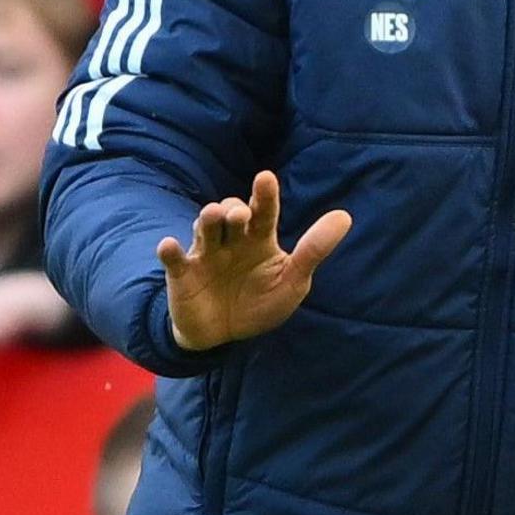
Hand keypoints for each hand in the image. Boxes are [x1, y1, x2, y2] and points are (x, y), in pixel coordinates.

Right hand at [158, 170, 352, 350]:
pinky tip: (169, 246)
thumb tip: (345, 216)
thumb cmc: (261, 302)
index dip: (264, 195)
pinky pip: (174, 259)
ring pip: (204, 229)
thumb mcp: (292, 280)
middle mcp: (231, 240)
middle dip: (234, 209)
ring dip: (207, 220)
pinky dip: (170, 252)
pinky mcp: (183, 274)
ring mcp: (205, 254)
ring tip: (213, 215)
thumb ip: (314, 250)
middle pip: (230, 214)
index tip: (266, 178)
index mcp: (259, 238)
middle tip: (240, 214)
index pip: (264, 211)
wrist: (225, 336)